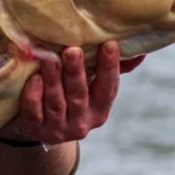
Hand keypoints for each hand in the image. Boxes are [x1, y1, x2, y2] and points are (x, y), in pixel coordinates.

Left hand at [1, 42, 144, 144]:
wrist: (40, 127)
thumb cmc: (71, 96)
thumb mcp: (91, 87)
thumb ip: (114, 70)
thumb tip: (140, 52)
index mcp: (99, 111)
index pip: (108, 89)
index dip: (109, 67)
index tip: (109, 44)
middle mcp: (81, 124)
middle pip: (79, 96)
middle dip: (75, 72)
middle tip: (72, 50)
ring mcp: (57, 130)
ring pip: (56, 103)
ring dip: (53, 80)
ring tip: (49, 59)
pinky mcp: (35, 130)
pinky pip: (33, 113)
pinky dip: (33, 96)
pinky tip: (33, 78)